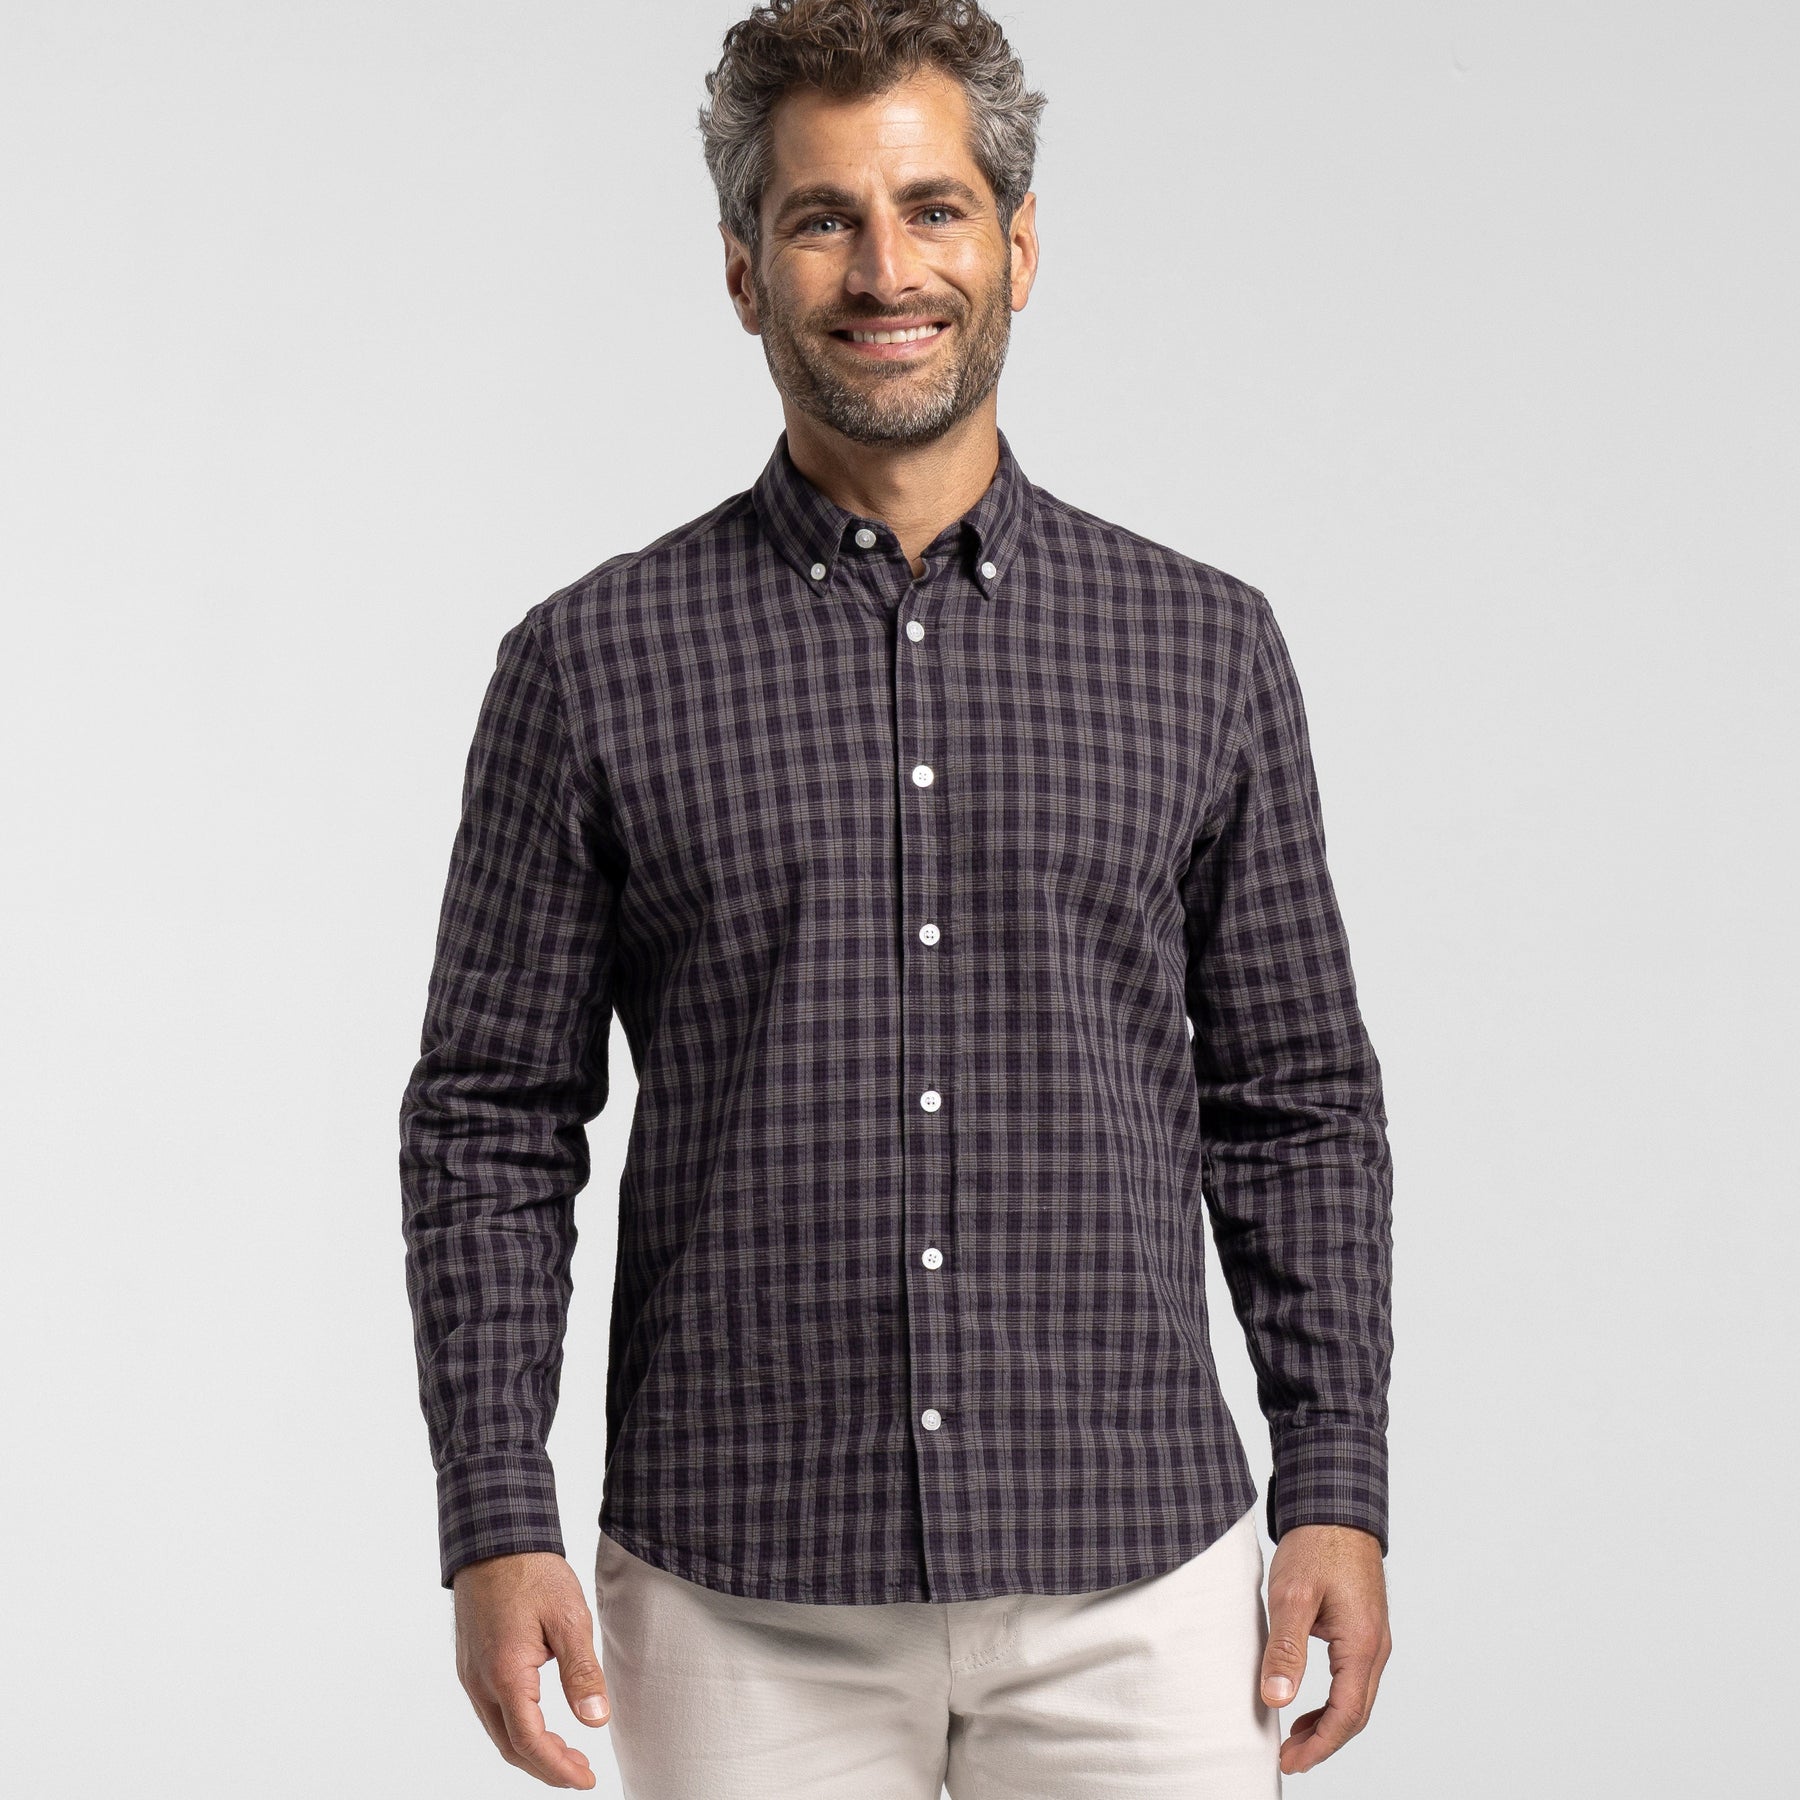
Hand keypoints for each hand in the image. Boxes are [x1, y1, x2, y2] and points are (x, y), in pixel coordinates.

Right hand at [452, 1550, 609, 1788]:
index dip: (558, 1769)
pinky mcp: (471, 1663)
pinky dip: (516, 1728)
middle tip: (581, 1772)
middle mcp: (480, 1682)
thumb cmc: (532, 1572)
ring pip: (498, 1731)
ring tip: (567, 1753)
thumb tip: (595, 1721)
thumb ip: (581, 1672)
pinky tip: (540, 1722)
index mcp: (505, 1675)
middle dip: (546, 1767)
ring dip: (530, 1750)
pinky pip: (491, 1711)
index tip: (586, 1781)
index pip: (530, 1743)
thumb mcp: (569, 1618)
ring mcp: (470, 1674)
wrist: (494, 1536)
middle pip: (510, 1747)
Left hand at [1258, 1523, 1390, 1774]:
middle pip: (1356, 1714)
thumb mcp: (1292, 1597)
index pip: (1346, 1715)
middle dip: (1323, 1742)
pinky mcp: (1363, 1629)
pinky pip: (1354, 1679)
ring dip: (1329, 1724)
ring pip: (1356, 1698)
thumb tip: (1277, 1700)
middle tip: (1288, 1758)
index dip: (1319, 1745)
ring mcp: (1373, 1638)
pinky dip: (1333, 1701)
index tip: (1290, 1762)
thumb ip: (1286, 1650)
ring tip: (1295, 1739)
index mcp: (1362, 1644)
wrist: (1335, 1507)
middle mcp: (1375, 1647)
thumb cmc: (1316, 1546)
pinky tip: (1308, 1703)